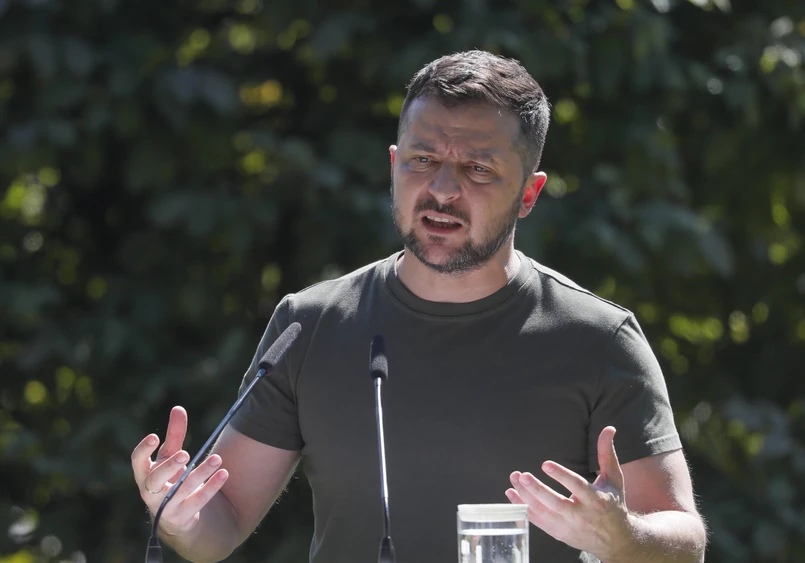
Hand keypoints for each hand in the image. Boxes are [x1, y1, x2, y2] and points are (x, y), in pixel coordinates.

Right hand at [131, 406, 228, 535]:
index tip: (155, 436)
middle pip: (155, 480)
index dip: (143, 450)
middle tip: (185, 454)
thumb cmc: (170, 477)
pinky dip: (211, 487)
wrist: (177, 515)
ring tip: (218, 459)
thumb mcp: (170, 456)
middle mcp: (150, 492)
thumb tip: (178, 408)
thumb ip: (174, 434)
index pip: (137, 462)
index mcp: (144, 474)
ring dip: (201, 473)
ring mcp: (165, 507)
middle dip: (169, 467)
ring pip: (181, 490)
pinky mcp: (182, 517)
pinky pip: (197, 502)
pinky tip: (224, 473)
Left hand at [506, 426, 632, 560]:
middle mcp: (580, 515)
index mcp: (596, 500)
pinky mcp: (557, 532)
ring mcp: (567, 526)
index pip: (577, 486)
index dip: (561, 475)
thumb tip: (609, 428)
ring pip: (543, 512)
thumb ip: (607, 454)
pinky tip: (511, 493)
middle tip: (523, 475)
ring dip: (525, 496)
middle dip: (538, 490)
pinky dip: (522, 508)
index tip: (545, 464)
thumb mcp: (614, 479)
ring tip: (515, 478)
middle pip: (556, 503)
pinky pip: (536, 520)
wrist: (615, 540)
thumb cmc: (613, 504)